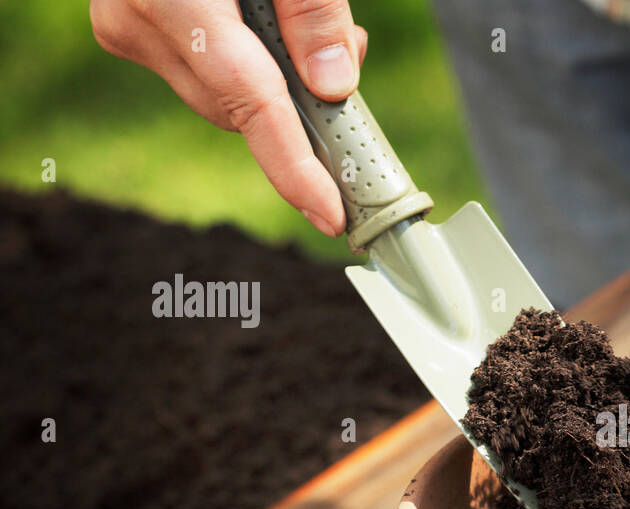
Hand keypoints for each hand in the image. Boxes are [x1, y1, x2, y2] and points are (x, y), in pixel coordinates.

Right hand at [91, 0, 365, 235]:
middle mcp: (136, 19)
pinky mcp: (132, 29)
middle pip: (240, 107)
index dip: (294, 166)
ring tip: (302, 28)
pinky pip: (204, 72)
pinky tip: (265, 30)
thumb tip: (335, 88)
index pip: (248, 102)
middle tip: (347, 64)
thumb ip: (316, 12)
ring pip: (224, 96)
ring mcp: (127, 28)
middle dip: (301, 105)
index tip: (329, 212)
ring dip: (276, 82)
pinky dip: (247, 64)